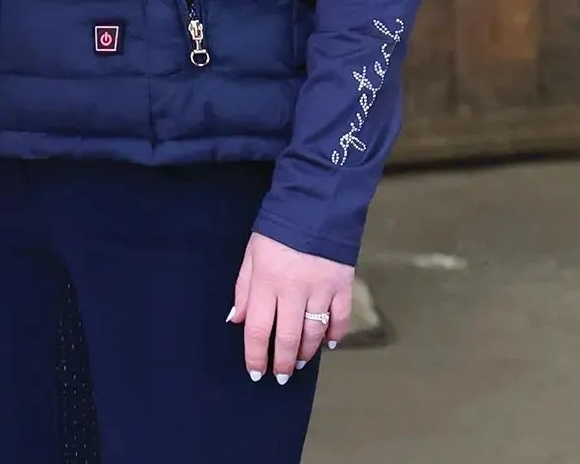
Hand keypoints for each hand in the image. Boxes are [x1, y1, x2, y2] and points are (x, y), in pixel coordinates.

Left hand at [228, 232, 353, 382]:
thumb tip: (237, 320)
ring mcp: (320, 288)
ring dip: (306, 353)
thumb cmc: (278, 228)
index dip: (256, 356)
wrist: (316, 202)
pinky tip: (327, 342)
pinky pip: (340, 318)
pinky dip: (334, 334)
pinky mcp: (342, 284)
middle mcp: (293, 289)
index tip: (255, 372)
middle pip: (287, 338)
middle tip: (281, 376)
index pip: (258, 329)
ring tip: (300, 362)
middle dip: (282, 362)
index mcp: (266, 280)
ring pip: (313, 333)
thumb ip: (244, 287)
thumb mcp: (253, 252)